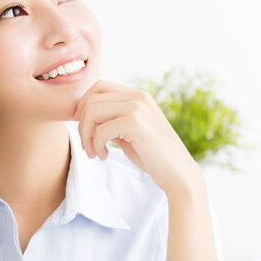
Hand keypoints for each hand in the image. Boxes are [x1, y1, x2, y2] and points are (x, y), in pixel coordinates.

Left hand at [73, 80, 202, 196]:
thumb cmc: (154, 157)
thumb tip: (84, 117)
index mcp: (138, 97)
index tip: (85, 129)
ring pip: (92, 111)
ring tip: (94, 153)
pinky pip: (101, 130)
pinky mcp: (136, 123)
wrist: (178, 173)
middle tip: (88, 146)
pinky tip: (104, 156)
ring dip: (86, 135)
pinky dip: (96, 145)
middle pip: (91, 99)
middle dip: (82, 124)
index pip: (99, 87)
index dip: (83, 107)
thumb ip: (112, 121)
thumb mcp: (130, 133)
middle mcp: (138, 97)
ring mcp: (138, 108)